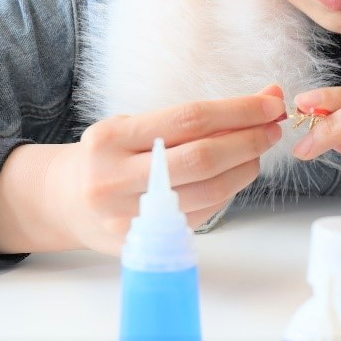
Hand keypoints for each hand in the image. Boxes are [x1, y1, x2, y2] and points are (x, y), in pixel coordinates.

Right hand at [0, 85, 284, 255]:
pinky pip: (202, 214)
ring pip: (209, 192)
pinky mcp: (144, 243)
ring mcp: (129, 217)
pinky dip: (228, 191)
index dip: (238, 111)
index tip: (271, 103)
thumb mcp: (136, 124)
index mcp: (111, 139)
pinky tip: (236, 173)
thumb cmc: (109, 155)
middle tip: (274, 127)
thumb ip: (195, 115)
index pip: (189, 119)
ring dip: (245, 168)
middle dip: (249, 140)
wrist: (66, 202)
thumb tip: (266, 96)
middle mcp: (115, 179)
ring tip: (259, 149)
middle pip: (202, 158)